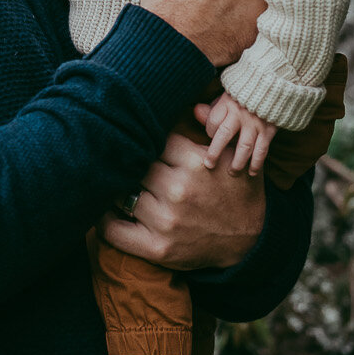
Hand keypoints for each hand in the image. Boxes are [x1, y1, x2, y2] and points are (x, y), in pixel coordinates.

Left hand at [99, 122, 267, 270]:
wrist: (249, 242)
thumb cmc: (236, 192)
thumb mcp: (233, 157)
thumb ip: (213, 128)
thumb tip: (194, 106)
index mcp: (195, 163)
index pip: (151, 139)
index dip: (145, 140)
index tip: (140, 142)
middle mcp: (179, 190)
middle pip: (133, 165)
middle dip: (130, 164)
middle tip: (123, 162)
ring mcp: (166, 220)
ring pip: (120, 193)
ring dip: (117, 189)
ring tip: (117, 185)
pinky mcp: (156, 248)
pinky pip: (113, 230)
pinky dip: (104, 220)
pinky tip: (106, 211)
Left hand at [202, 94, 275, 175]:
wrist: (276, 83)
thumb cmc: (247, 91)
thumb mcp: (229, 93)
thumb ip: (214, 106)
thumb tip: (195, 111)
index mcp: (228, 102)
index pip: (213, 121)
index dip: (209, 131)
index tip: (210, 136)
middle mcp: (240, 113)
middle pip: (224, 135)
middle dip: (215, 152)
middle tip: (209, 165)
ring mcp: (255, 123)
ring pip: (244, 147)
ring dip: (237, 162)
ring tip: (232, 173)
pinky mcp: (269, 129)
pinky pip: (262, 149)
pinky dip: (257, 163)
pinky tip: (252, 172)